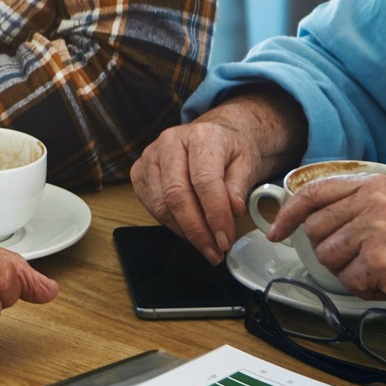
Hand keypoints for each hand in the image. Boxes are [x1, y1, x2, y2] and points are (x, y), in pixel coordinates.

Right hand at [129, 120, 267, 262]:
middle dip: (196, 230)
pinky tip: (188, 229)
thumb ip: (239, 186)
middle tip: (214, 250)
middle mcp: (170, 142)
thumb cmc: (229, 149)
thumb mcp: (246, 162)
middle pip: (177, 195)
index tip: (224, 239)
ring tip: (205, 244)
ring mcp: (150, 156)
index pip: (204, 181)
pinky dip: (170, 224)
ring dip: (184, 232)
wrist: (213, 134)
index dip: (215, 215)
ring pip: (161, 205)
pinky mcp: (139, 171)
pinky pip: (150, 206)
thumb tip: (233, 210)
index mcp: (201, 136)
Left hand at [263, 174, 385, 309]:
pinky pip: (348, 281)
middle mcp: (371, 201)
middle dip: (331, 251)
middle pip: (315, 230)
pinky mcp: (378, 260)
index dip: (288, 214)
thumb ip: (354, 206)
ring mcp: (374, 229)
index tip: (276, 230)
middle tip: (365, 257)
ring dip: (349, 271)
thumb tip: (307, 220)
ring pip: (327, 257)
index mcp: (373, 184)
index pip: (312, 193)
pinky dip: (365, 288)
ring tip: (382, 267)